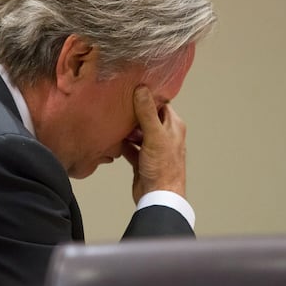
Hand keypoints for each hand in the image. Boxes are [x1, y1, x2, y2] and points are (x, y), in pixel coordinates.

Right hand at [122, 86, 186, 203]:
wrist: (158, 197)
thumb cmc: (163, 168)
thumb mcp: (154, 135)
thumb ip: (147, 112)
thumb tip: (142, 89)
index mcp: (173, 126)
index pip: (160, 104)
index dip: (147, 97)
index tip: (132, 89)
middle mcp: (164, 135)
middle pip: (146, 117)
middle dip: (132, 113)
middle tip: (118, 105)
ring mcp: (152, 148)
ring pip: (137, 132)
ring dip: (126, 129)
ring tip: (113, 122)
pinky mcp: (142, 159)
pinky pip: (130, 147)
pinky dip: (122, 144)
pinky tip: (113, 140)